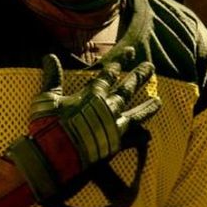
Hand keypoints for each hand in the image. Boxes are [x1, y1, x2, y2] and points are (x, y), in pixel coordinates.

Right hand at [7, 52, 160, 200]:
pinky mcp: (114, 144)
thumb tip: (49, 55)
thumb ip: (52, 77)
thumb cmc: (48, 124)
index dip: (120, 61)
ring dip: (147, 107)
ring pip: (136, 114)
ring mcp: (113, 126)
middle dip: (139, 76)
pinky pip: (131, 138)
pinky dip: (140, 136)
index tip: (130, 51)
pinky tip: (148, 134)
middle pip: (127, 89)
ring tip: (159, 101)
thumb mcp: (47, 97)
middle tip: (151, 67)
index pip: (109, 73)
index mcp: (92, 94)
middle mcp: (107, 107)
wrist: (54, 154)